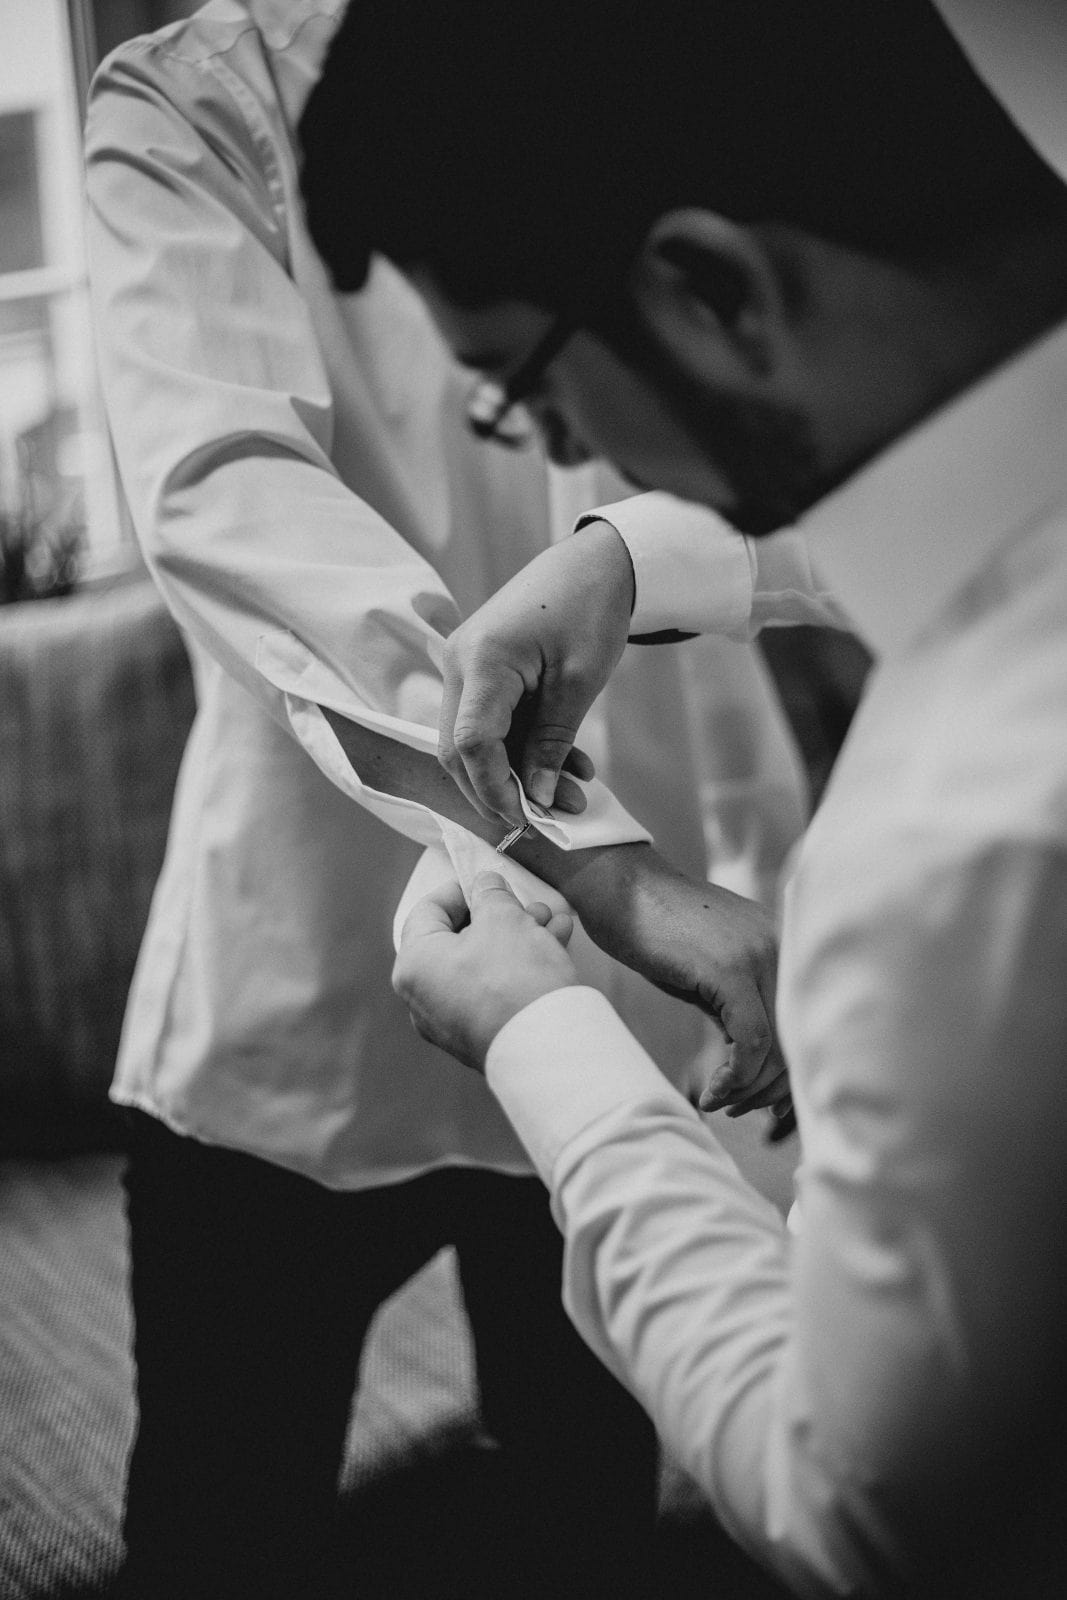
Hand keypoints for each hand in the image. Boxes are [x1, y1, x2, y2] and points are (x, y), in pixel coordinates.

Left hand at [393, 872, 578, 1070]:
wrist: (545, 1046)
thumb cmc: (513, 976)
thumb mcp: (502, 918)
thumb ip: (490, 894)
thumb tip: (485, 885)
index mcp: (414, 965)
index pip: (428, 911)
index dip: (460, 888)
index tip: (487, 880)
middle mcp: (424, 997)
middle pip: (459, 940)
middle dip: (499, 915)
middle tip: (527, 904)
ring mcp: (451, 1022)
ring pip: (483, 965)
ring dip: (518, 937)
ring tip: (551, 921)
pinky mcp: (481, 1036)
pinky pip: (495, 990)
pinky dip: (519, 967)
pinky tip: (554, 945)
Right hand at [439, 519, 633, 823]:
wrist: (593, 566)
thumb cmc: (590, 612)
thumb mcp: (579, 683)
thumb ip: (551, 743)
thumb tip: (533, 798)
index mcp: (481, 661)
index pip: (470, 744)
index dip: (494, 790)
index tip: (528, 821)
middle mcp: (459, 664)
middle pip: (458, 750)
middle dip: (500, 790)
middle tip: (548, 817)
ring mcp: (465, 667)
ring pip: (474, 742)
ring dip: (518, 773)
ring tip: (573, 793)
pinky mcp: (479, 672)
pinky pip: (490, 724)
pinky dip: (523, 749)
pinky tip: (568, 766)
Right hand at [560, 844, 789, 1118]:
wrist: (620, 887)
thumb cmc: (659, 930)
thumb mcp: (715, 969)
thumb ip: (747, 1007)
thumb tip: (764, 1069)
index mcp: (787, 944)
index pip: (811, 1023)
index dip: (795, 1075)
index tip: (770, 1105)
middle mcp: (785, 946)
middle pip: (802, 1040)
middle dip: (772, 1089)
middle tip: (741, 1109)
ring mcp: (760, 955)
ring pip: (779, 1048)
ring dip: (750, 1090)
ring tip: (722, 1101)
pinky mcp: (729, 970)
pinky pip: (750, 1042)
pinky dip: (734, 1078)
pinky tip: (712, 1091)